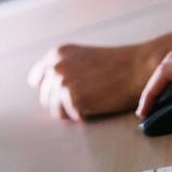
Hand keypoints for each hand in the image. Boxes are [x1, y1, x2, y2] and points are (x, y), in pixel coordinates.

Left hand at [28, 41, 161, 120]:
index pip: (36, 79)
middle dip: (60, 101)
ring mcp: (63, 83)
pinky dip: (80, 116)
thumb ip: (63, 67)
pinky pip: (68, 118)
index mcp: (57, 54)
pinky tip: (94, 106)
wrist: (135, 68)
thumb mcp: (81, 58)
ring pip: (54, 110)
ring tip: (89, 102)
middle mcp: (55, 66)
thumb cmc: (113, 65)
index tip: (60, 93)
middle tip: (82, 98)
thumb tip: (46, 87)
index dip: (48, 88)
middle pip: (45, 96)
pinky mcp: (73, 99)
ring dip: (69, 110)